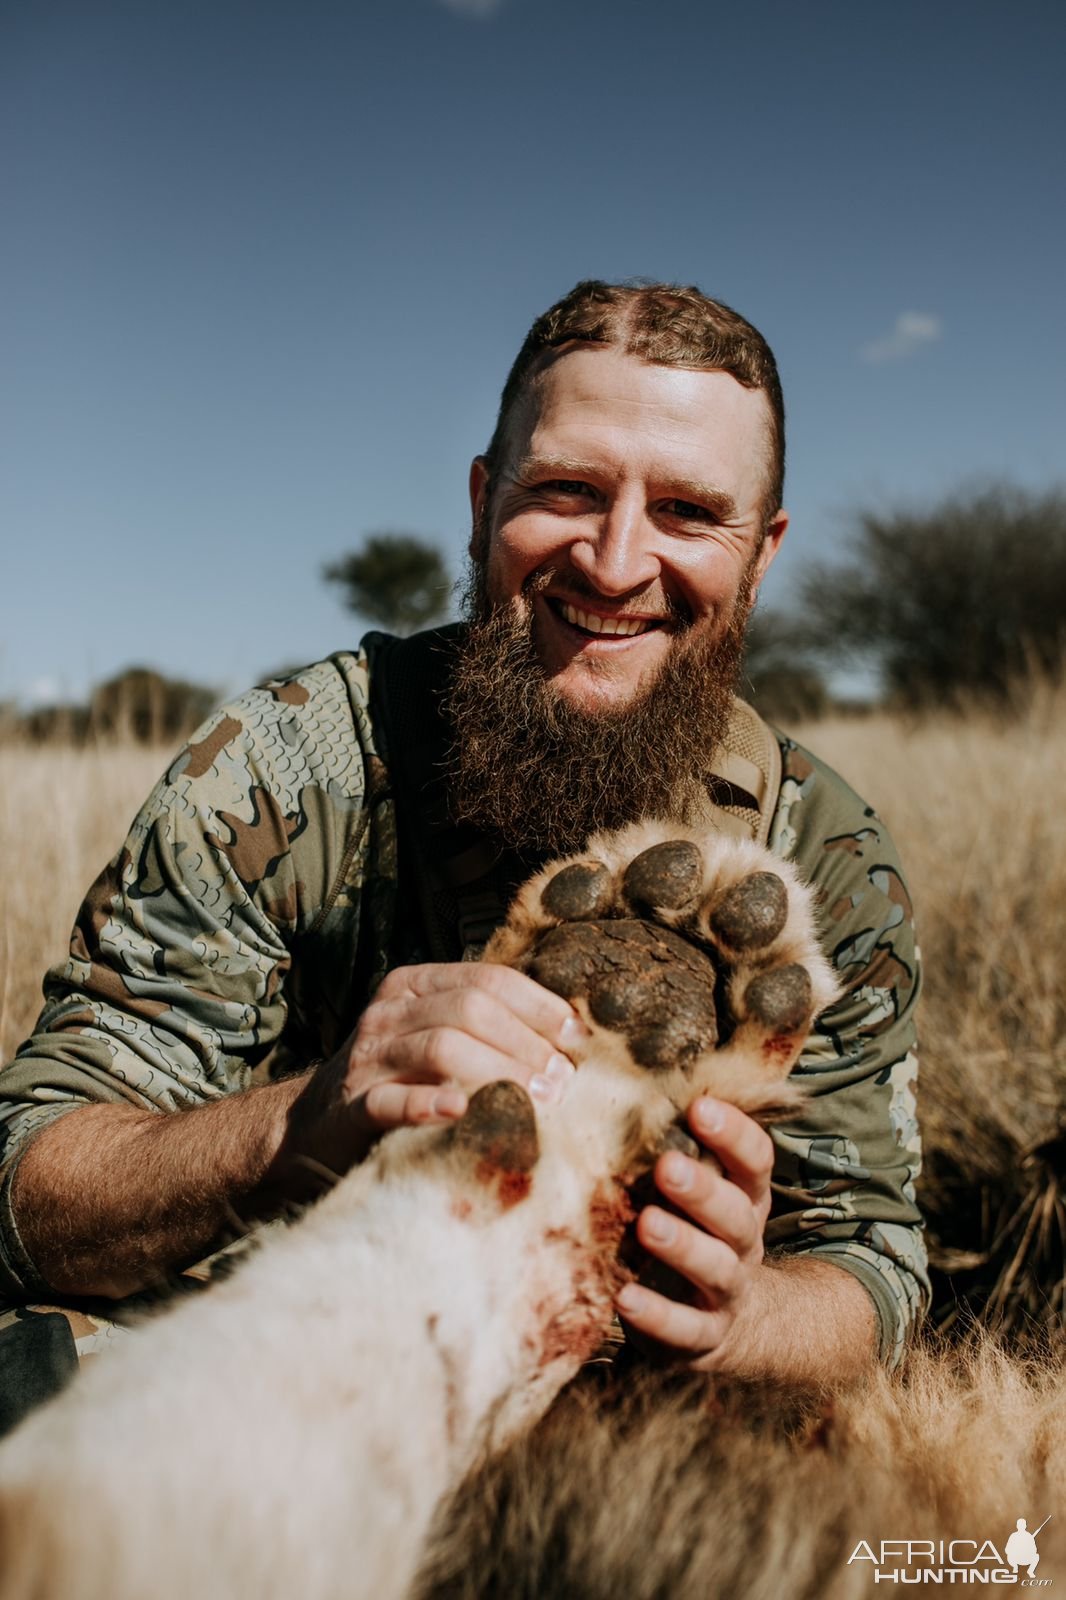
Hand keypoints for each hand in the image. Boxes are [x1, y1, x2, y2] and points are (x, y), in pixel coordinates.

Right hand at [284, 963, 587, 1180]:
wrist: (311, 1126)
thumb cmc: (398, 1080)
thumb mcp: (433, 1036)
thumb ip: (484, 1026)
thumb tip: (570, 1033)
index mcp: (414, 986)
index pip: (487, 979)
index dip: (538, 1005)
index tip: (577, 1037)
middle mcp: (388, 1013)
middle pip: (469, 1009)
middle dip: (525, 1042)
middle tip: (563, 1080)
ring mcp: (367, 1058)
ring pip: (440, 1048)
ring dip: (497, 1072)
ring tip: (537, 1100)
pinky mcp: (351, 1107)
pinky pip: (391, 1101)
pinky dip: (427, 1105)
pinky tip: (460, 1111)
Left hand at [615, 1096, 773, 1365]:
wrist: (737, 1324)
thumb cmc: (703, 1233)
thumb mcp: (705, 1191)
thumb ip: (681, 1150)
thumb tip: (630, 1083)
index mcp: (746, 1198)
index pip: (755, 1161)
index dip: (733, 1134)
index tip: (699, 1106)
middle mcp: (744, 1242)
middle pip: (736, 1215)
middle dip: (703, 1190)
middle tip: (668, 1167)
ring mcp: (728, 1293)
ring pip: (716, 1269)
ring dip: (684, 1247)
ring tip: (648, 1225)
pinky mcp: (704, 1337)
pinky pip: (685, 1329)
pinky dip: (657, 1316)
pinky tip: (625, 1298)